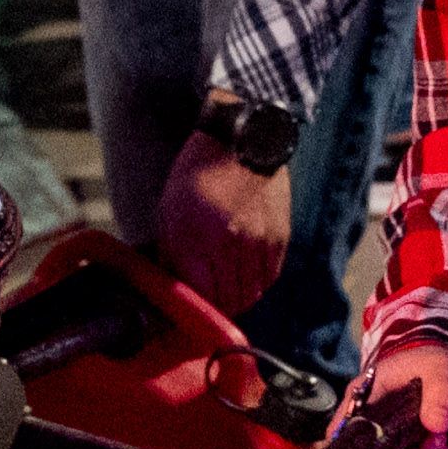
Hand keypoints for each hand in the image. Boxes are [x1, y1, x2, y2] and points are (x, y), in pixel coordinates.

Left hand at [154, 132, 292, 317]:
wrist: (238, 141)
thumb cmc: (195, 177)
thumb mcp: (169, 213)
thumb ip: (171, 254)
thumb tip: (174, 288)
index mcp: (194, 239)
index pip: (202, 296)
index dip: (198, 306)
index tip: (194, 306)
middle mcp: (227, 245)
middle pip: (229, 300)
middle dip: (219, 305)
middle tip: (213, 300)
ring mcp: (256, 241)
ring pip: (252, 293)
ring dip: (240, 297)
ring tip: (230, 289)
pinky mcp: (278, 237)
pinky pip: (270, 277)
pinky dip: (259, 282)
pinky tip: (248, 275)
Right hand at [362, 339, 447, 448]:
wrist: (436, 366)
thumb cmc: (428, 362)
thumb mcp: (438, 368)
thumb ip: (439, 394)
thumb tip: (437, 426)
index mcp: (360, 403)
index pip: (341, 438)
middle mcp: (362, 429)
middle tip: (436, 445)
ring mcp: (377, 447)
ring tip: (439, 447)